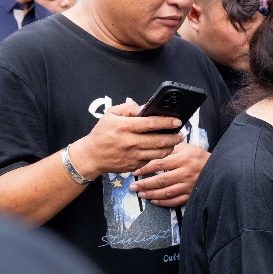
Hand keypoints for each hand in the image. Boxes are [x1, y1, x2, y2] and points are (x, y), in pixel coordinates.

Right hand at [68, 99, 183, 179]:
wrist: (91, 156)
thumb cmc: (101, 133)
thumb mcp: (110, 114)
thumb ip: (128, 108)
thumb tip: (144, 107)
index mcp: (124, 127)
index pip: (150, 123)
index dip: (166, 122)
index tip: (177, 121)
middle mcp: (130, 142)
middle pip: (159, 140)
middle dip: (174, 137)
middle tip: (181, 133)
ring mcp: (133, 156)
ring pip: (158, 153)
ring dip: (170, 147)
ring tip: (175, 141)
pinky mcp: (134, 166)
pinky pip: (151, 160)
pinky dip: (159, 154)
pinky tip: (163, 149)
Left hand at [130, 144, 208, 207]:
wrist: (217, 168)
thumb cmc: (198, 156)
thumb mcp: (187, 147)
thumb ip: (171, 148)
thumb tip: (154, 147)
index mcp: (182, 159)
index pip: (159, 164)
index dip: (145, 168)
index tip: (135, 171)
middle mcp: (184, 173)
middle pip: (161, 180)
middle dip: (144, 184)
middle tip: (132, 186)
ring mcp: (188, 185)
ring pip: (167, 192)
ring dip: (152, 194)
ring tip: (140, 194)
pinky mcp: (191, 194)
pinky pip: (175, 200)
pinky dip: (164, 202)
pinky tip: (154, 201)